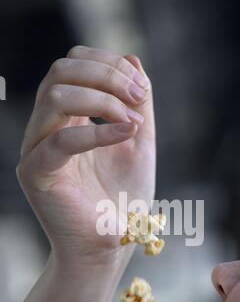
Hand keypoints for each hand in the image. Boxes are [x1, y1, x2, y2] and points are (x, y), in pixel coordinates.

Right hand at [17, 46, 155, 265]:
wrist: (110, 244)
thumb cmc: (123, 197)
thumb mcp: (139, 141)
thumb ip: (136, 102)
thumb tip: (133, 57)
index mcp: (69, 116)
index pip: (75, 65)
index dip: (109, 64)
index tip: (142, 89)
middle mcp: (48, 127)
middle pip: (61, 71)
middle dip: (106, 75)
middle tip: (138, 97)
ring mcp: (37, 148)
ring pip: (55, 95)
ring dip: (102, 99)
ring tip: (133, 121)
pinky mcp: (37, 173)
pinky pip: (61, 140)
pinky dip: (98, 132)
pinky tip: (128, 133)